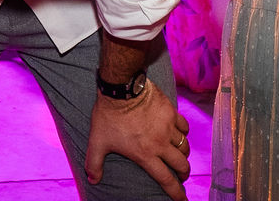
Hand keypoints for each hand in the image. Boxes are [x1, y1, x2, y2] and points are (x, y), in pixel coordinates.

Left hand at [86, 81, 190, 200]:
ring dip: (183, 154)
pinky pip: (184, 126)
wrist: (121, 88)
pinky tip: (179, 132)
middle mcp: (161, 143)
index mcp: (146, 154)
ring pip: (185, 146)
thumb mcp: (98, 142)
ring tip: (179, 155)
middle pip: (181, 165)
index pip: (166, 179)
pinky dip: (184, 132)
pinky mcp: (171, 112)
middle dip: (184, 174)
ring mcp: (168, 127)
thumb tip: (92, 180)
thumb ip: (94, 163)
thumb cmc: (109, 115)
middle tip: (181, 175)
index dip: (176, 193)